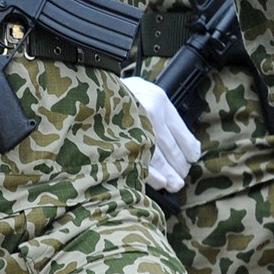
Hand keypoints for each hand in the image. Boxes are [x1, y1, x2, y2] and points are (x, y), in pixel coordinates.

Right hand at [120, 76, 201, 192]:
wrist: (82, 89)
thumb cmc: (112, 95)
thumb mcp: (140, 94)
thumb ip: (156, 113)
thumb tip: (184, 146)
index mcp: (157, 98)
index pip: (180, 129)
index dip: (188, 147)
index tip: (191, 159)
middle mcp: (148, 108)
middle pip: (170, 146)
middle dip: (178, 166)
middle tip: (180, 177)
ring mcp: (132, 122)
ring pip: (158, 156)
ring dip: (169, 174)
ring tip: (174, 184)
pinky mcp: (117, 135)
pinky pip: (139, 160)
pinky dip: (151, 174)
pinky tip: (158, 182)